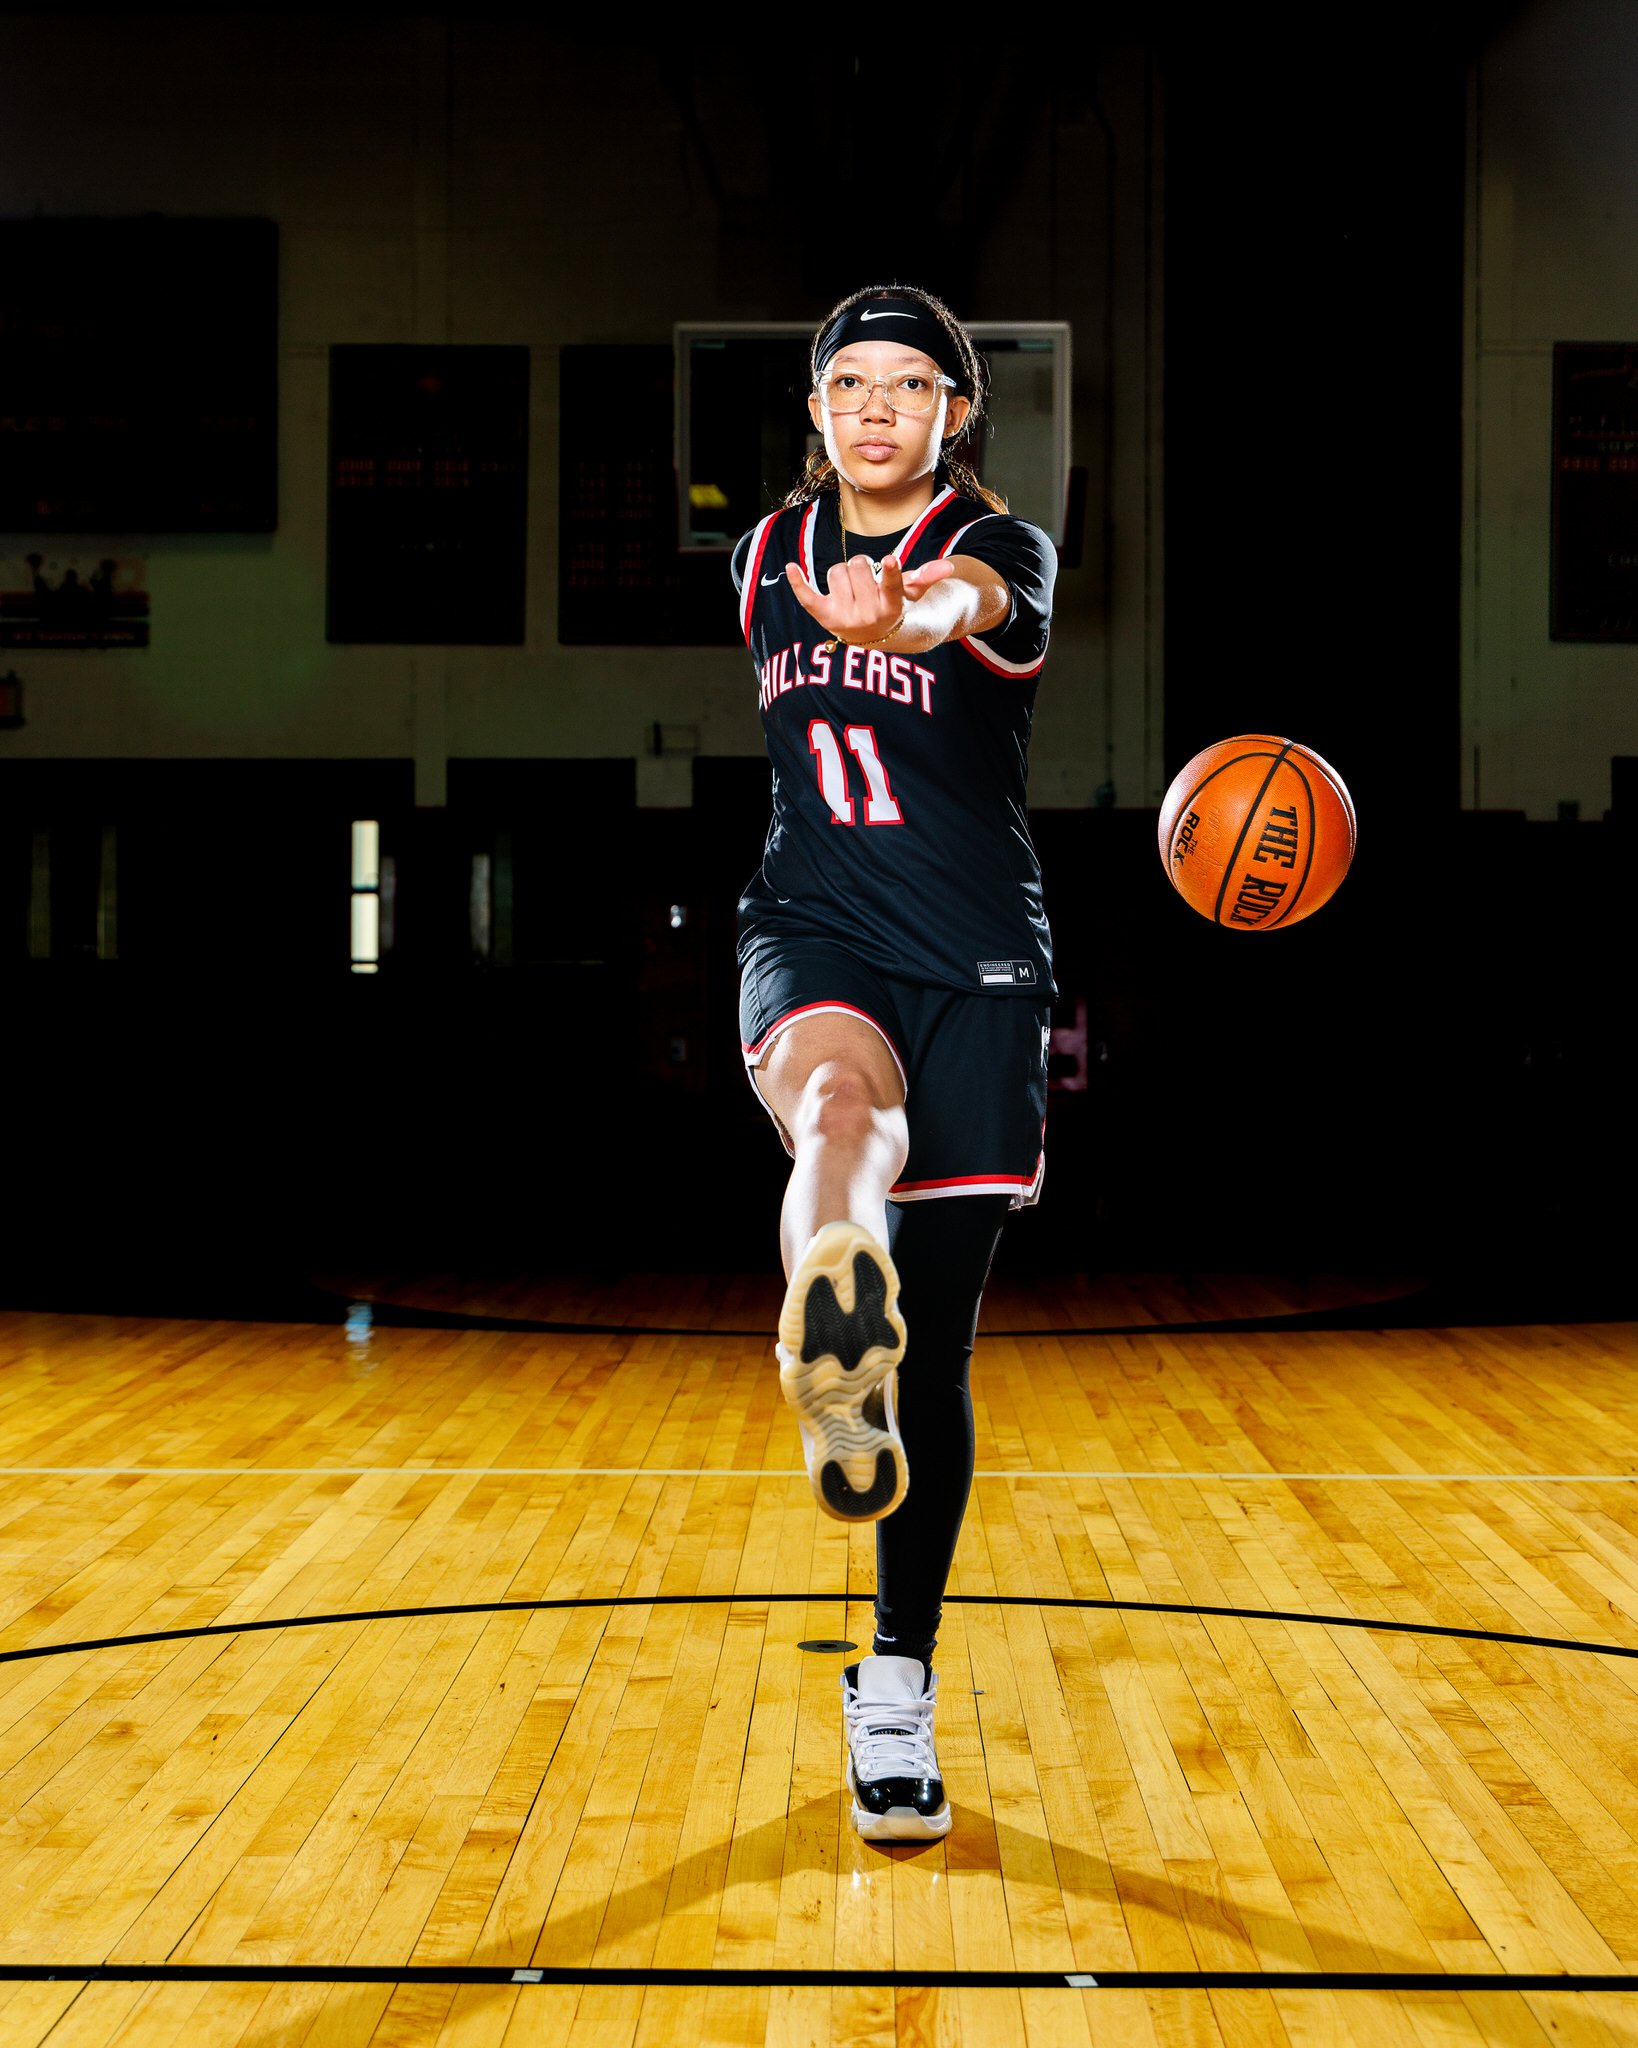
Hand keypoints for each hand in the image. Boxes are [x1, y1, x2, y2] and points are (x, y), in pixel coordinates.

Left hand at [785, 552, 957, 644]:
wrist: (875, 636)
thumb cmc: (893, 604)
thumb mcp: (911, 591)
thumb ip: (926, 576)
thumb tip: (948, 566)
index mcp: (891, 606)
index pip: (891, 585)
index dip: (890, 571)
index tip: (891, 559)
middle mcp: (867, 615)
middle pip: (858, 565)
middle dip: (862, 564)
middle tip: (868, 578)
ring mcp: (844, 617)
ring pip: (837, 571)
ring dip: (845, 573)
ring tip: (853, 588)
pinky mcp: (824, 617)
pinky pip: (808, 596)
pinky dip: (798, 582)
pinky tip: (790, 566)